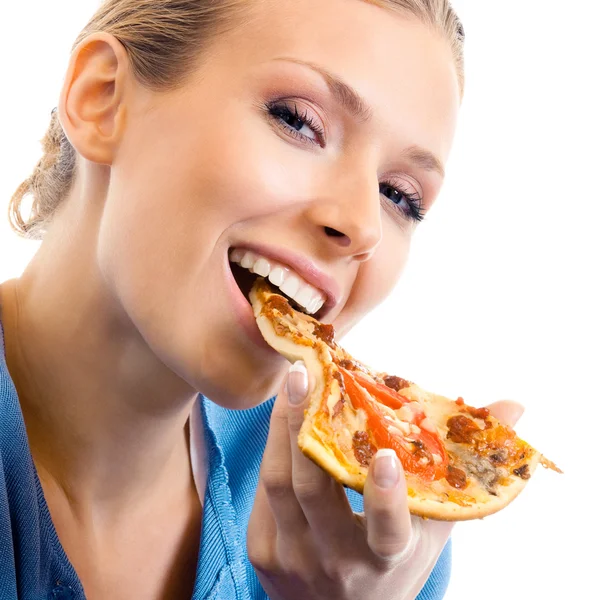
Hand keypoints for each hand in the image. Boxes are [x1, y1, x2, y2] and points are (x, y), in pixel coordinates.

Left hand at [247, 362, 523, 599]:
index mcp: (385, 559)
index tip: (387, 454)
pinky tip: (283, 418)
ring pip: (279, 484)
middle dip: (304, 428)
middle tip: (307, 374)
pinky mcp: (263, 552)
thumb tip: (512, 406)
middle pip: (311, 491)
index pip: (386, 532)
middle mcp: (335, 561)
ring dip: (281, 428)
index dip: (386, 497)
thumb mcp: (433, 527)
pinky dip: (274, 451)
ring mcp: (293, 558)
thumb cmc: (395, 562)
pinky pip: (264, 494)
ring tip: (292, 382)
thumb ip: (461, 469)